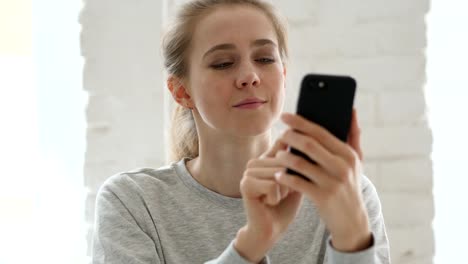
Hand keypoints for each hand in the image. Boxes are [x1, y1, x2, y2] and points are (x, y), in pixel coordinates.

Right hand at [235, 140, 302, 262]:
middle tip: (281, 194)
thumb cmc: (285, 206)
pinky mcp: (245, 184)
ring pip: (279, 174)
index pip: (284, 145)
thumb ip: (298, 161)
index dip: (295, 162)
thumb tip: (305, 140)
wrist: (271, 230)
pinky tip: (268, 203)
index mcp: (266, 158)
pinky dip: (276, 198)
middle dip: (290, 182)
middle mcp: (255, 162)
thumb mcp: (296, 180)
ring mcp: (248, 172)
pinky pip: (272, 185)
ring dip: (283, 191)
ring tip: (275, 198)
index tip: (293, 178)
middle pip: (284, 162)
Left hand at [274, 109, 371, 251]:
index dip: (300, 122)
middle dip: (290, 136)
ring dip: (284, 157)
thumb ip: (353, 135)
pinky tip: (278, 175)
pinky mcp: (322, 197)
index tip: (285, 116)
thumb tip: (351, 109)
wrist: (352, 220)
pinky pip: (297, 183)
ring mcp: (331, 182)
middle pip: (309, 144)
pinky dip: (285, 177)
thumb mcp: (356, 161)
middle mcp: (341, 166)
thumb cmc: (350, 184)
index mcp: (348, 154)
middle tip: (280, 134)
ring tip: (277, 155)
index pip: (321, 132)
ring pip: (300, 163)